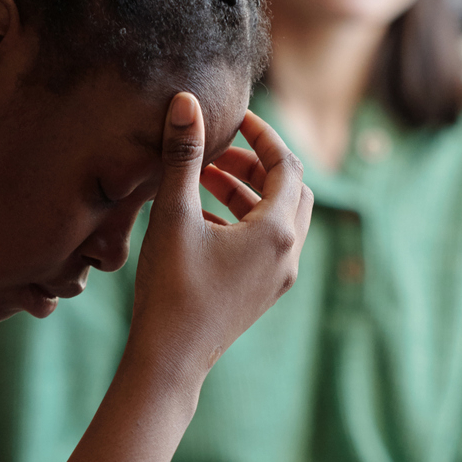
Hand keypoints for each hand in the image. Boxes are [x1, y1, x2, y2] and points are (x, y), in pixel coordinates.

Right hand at [127, 93, 312, 382]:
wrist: (170, 360)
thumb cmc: (171, 288)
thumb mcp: (173, 215)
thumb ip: (183, 155)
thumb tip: (186, 101)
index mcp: (276, 231)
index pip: (287, 164)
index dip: (262, 135)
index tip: (235, 118)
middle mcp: (288, 253)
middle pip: (291, 189)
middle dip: (257, 163)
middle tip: (219, 152)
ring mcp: (279, 276)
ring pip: (280, 217)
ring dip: (248, 192)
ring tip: (204, 179)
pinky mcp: (264, 292)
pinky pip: (268, 243)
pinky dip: (244, 220)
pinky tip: (203, 218)